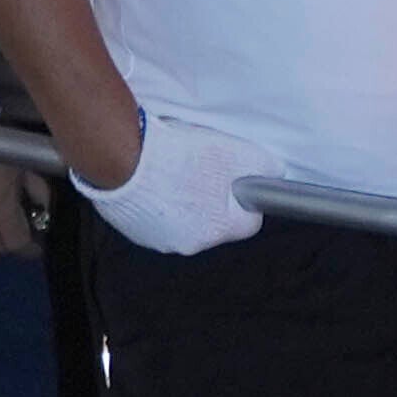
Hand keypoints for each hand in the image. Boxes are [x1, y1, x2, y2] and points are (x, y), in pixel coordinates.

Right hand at [78, 107, 262, 250]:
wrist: (121, 154)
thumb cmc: (178, 155)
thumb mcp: (236, 152)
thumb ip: (263, 167)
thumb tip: (274, 173)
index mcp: (219, 229)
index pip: (248, 223)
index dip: (242, 198)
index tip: (233, 180)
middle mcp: (191, 243)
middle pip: (213, 222)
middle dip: (209, 199)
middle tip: (198, 169)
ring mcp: (159, 240)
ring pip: (181, 221)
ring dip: (180, 200)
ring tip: (170, 171)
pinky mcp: (133, 231)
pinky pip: (153, 219)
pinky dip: (154, 201)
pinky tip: (149, 179)